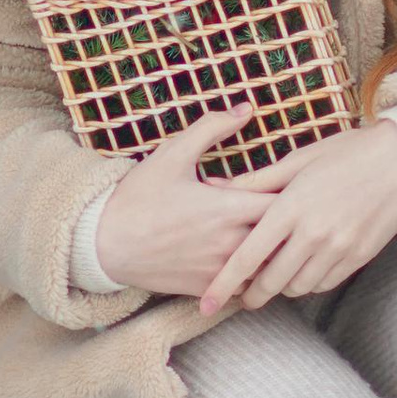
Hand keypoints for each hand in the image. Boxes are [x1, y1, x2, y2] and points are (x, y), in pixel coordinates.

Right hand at [91, 104, 272, 299]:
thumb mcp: (173, 153)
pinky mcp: (208, 288)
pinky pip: (246, 286)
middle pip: (283, 237)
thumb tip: (246, 108)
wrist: (104, 243)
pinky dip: (251, 272)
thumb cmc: (139, 196)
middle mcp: (231, 242)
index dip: (292, 193)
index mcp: (229, 208)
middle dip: (287, 223)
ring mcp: (220, 270)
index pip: (285, 203)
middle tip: (289, 210)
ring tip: (272, 235)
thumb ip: (212, 128)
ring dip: (272, 250)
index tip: (291, 185)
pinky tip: (245, 257)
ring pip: (268, 266)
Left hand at [194, 118, 396, 319]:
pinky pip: (324, 283)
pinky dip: (308, 282)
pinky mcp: (358, 257)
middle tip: (239, 298)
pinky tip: (303, 268)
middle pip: (271, 281)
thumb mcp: (297, 160)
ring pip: (298, 287)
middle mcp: (314, 233)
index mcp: (291, 207)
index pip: (248, 256)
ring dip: (281, 288)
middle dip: (251, 295)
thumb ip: (256, 182)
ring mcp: (339, 248)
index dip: (223, 284)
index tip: (205, 302)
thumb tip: (215, 188)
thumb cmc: (344, 153)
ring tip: (274, 277)